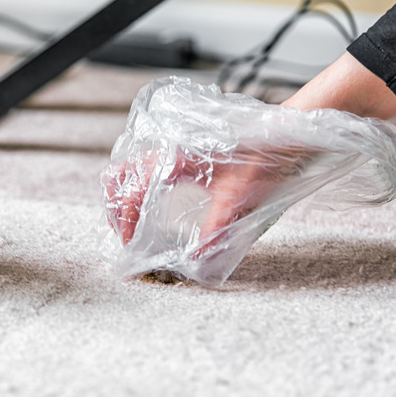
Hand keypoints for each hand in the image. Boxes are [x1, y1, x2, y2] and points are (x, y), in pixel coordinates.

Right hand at [103, 145, 309, 250]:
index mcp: (174, 159)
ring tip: (128, 220)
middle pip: (119, 176)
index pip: (133, 191)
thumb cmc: (261, 161)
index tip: (130, 243)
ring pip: (126, 167)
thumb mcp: (237, 200)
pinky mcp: (178, 148)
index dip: (126, 220)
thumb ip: (215, 230)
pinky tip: (144, 203)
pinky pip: (141, 164)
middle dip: (115, 208)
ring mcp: (169, 146)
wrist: (280, 135)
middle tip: (123, 234)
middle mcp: (166, 149)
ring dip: (120, 194)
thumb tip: (196, 261)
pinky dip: (132, 184)